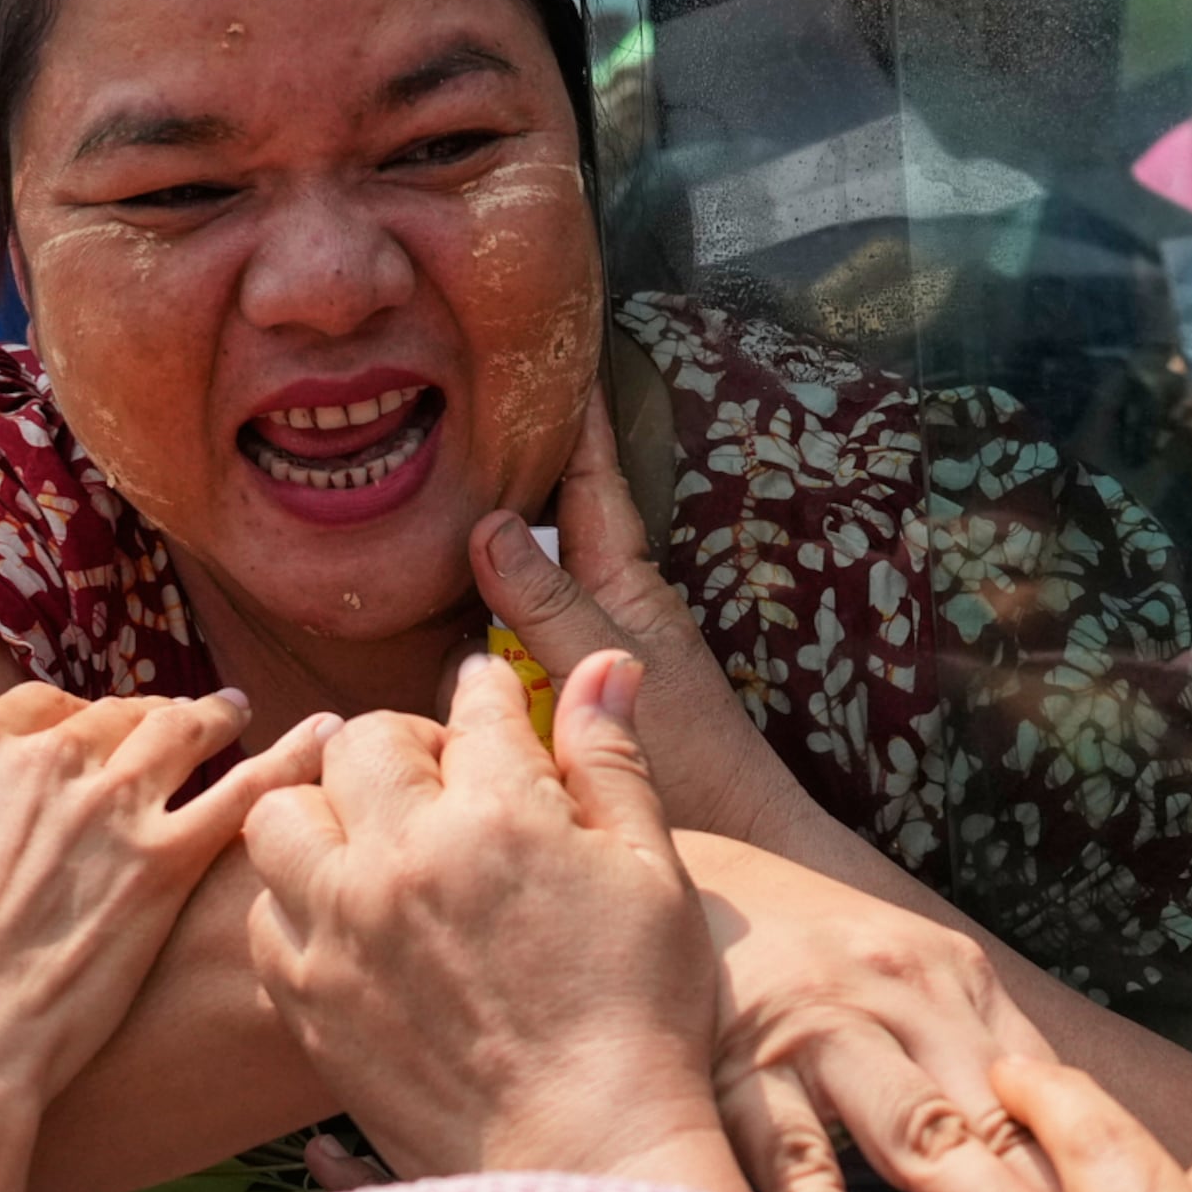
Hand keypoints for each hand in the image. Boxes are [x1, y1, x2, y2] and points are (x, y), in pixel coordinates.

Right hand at [0, 685, 331, 1191]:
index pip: (40, 707)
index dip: (67, 725)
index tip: (86, 739)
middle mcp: (44, 760)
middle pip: (116, 715)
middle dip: (147, 721)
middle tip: (180, 728)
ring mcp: (111, 807)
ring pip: (182, 735)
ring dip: (215, 725)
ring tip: (245, 722)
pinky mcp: (165, 865)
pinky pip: (247, 795)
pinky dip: (294, 765)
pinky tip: (332, 746)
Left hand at [245, 651, 738, 1191]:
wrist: (583, 1155)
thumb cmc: (639, 1016)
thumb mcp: (651, 874)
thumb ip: (613, 762)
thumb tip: (604, 665)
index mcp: (499, 815)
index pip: (477, 708)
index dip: (489, 697)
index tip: (490, 705)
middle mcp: (403, 859)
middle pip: (364, 745)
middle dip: (403, 744)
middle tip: (437, 780)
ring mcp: (342, 930)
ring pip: (281, 817)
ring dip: (323, 810)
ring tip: (370, 839)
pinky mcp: (306, 999)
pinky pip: (262, 914)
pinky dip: (293, 901)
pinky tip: (343, 916)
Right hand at [469, 388, 817, 848]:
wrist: (742, 843)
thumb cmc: (693, 761)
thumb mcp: (612, 668)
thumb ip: (549, 603)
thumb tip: (488, 525)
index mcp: (626, 581)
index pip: (590, 478)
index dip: (572, 417)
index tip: (553, 349)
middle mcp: (608, 605)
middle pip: (557, 513)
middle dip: (523, 457)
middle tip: (475, 400)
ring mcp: (591, 649)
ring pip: (534, 570)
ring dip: (500, 529)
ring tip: (449, 479)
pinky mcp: (576, 694)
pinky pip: (520, 627)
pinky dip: (490, 603)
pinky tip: (456, 603)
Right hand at [675, 832, 1092, 1191]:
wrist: (677, 883)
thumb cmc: (806, 956)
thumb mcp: (899, 976)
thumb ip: (967, 1057)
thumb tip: (1064, 1171)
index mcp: (950, 980)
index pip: (1037, 1092)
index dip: (1088, 1173)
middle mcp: (895, 996)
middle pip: (987, 1117)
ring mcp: (817, 1033)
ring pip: (909, 1134)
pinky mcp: (735, 1074)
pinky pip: (792, 1166)